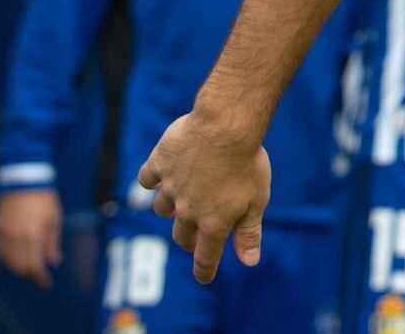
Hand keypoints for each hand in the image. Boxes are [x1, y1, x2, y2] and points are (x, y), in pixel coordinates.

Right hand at [0, 188, 61, 288]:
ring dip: (17, 267)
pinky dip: (6, 257)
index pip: (34, 266)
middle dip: (29, 274)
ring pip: (7, 260)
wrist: (23, 179)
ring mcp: (3, 233)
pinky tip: (13, 256)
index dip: (40, 278)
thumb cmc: (43, 198)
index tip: (46, 283)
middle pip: (20, 266)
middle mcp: (16, 238)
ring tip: (27, 267)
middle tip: (38, 275)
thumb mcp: (54, 218)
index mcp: (33, 236)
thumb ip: (52, 242)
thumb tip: (54, 261)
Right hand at [137, 112, 271, 283]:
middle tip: (194, 235)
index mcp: (213, 223)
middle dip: (188, 239)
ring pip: (161, 207)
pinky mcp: (159, 165)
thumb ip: (250, 233)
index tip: (203, 277)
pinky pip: (147, 178)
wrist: (225, 127)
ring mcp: (170, 188)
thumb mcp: (257, 200)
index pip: (205, 257)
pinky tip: (160, 174)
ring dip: (169, 208)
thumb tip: (249, 262)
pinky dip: (151, 178)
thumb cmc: (247, 162)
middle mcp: (187, 210)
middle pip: (181, 234)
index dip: (204, 270)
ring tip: (179, 199)